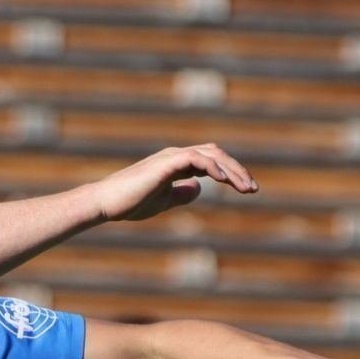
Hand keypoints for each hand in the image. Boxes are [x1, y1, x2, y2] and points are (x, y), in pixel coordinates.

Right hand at [91, 145, 257, 222]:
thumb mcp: (163, 201)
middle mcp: (176, 155)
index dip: (231, 173)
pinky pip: (195, 158)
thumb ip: (181, 194)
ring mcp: (171, 157)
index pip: (211, 161)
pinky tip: (224, 181)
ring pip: (210, 154)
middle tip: (253, 189)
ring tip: (246, 187)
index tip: (247, 189)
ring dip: (231, 170)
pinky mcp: (165, 163)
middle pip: (216, 154)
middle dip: (237, 170)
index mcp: (176, 163)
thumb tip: (199, 189)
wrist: (106, 203)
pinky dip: (213, 167)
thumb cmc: (130, 203)